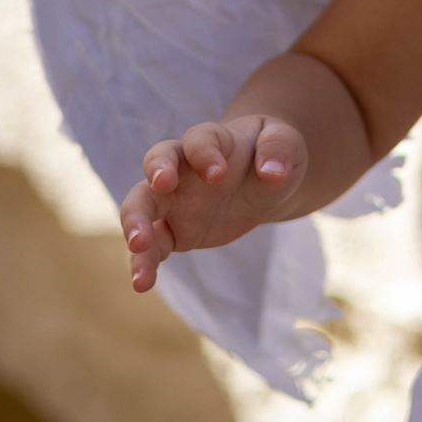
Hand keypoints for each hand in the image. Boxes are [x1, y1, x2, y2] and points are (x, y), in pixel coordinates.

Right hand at [119, 115, 307, 292]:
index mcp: (212, 141)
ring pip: (143, 203)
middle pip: (157, 161)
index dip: (204, 153)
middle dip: (155, 172)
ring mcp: (175, 200)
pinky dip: (143, 262)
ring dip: (135, 221)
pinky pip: (153, 245)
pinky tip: (141, 283)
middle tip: (160, 186)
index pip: (199, 139)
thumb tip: (272, 170)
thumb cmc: (271, 154)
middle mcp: (185, 167)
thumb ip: (279, 148)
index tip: (218, 174)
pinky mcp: (175, 231)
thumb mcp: (286, 142)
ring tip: (138, 245)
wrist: (265, 179)